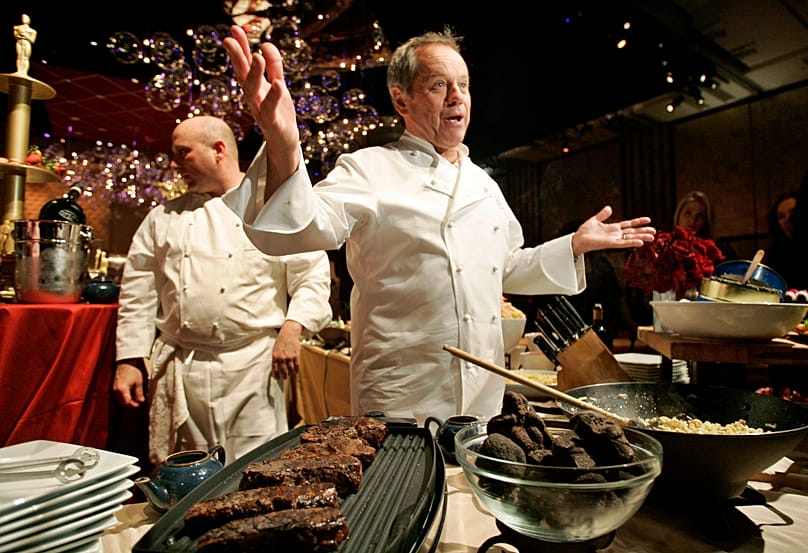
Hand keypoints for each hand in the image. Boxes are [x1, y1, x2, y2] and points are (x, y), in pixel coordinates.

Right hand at [113, 360, 145, 407]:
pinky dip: (124, 397)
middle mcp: (116, 390)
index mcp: (122, 389)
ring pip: (120, 400)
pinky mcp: (114, 387)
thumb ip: (139, 393)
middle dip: (130, 404)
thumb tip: (141, 401)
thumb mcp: (138, 382)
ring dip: (127, 401)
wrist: (125, 364)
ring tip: (135, 399)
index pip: (127, 402)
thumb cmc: (132, 371)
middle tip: (138, 403)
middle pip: (123, 402)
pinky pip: (118, 396)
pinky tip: (130, 395)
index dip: (133, 405)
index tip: (139, 405)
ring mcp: (114, 389)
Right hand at [222, 25, 299, 184]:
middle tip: (230, 40)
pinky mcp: (272, 123)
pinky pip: (270, 109)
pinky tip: (277, 84)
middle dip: (237, 57)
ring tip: (257, 56)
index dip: (240, 47)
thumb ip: (274, 66)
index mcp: (254, 87)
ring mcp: (261, 110)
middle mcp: (253, 97)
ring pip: (253, 91)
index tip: (234, 29)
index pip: (244, 64)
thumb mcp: (277, 85)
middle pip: (242, 75)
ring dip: (253, 73)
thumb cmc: (279, 112)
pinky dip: (272, 97)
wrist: (285, 142)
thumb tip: (265, 44)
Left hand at [271, 321, 303, 378]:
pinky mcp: (296, 356)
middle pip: (283, 371)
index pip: (275, 369)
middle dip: (283, 376)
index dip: (276, 375)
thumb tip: (276, 367)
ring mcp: (289, 357)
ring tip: (290, 374)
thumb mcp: (275, 349)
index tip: (277, 378)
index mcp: (275, 356)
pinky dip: (296, 371)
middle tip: (284, 378)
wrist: (289, 333)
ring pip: (290, 370)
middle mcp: (282, 358)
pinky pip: (296, 366)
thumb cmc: (281, 341)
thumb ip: (275, 358)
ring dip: (290, 374)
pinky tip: (295, 372)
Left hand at [571, 205, 655, 255]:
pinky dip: (631, 242)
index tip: (648, 220)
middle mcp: (615, 235)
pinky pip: (623, 243)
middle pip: (632, 232)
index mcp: (612, 228)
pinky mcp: (610, 244)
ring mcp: (613, 239)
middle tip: (654, 231)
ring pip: (630, 238)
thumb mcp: (594, 220)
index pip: (628, 224)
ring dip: (641, 237)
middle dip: (643, 231)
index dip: (638, 222)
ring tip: (652, 237)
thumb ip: (602, 214)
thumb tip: (609, 208)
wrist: (577, 240)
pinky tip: (640, 242)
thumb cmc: (584, 232)